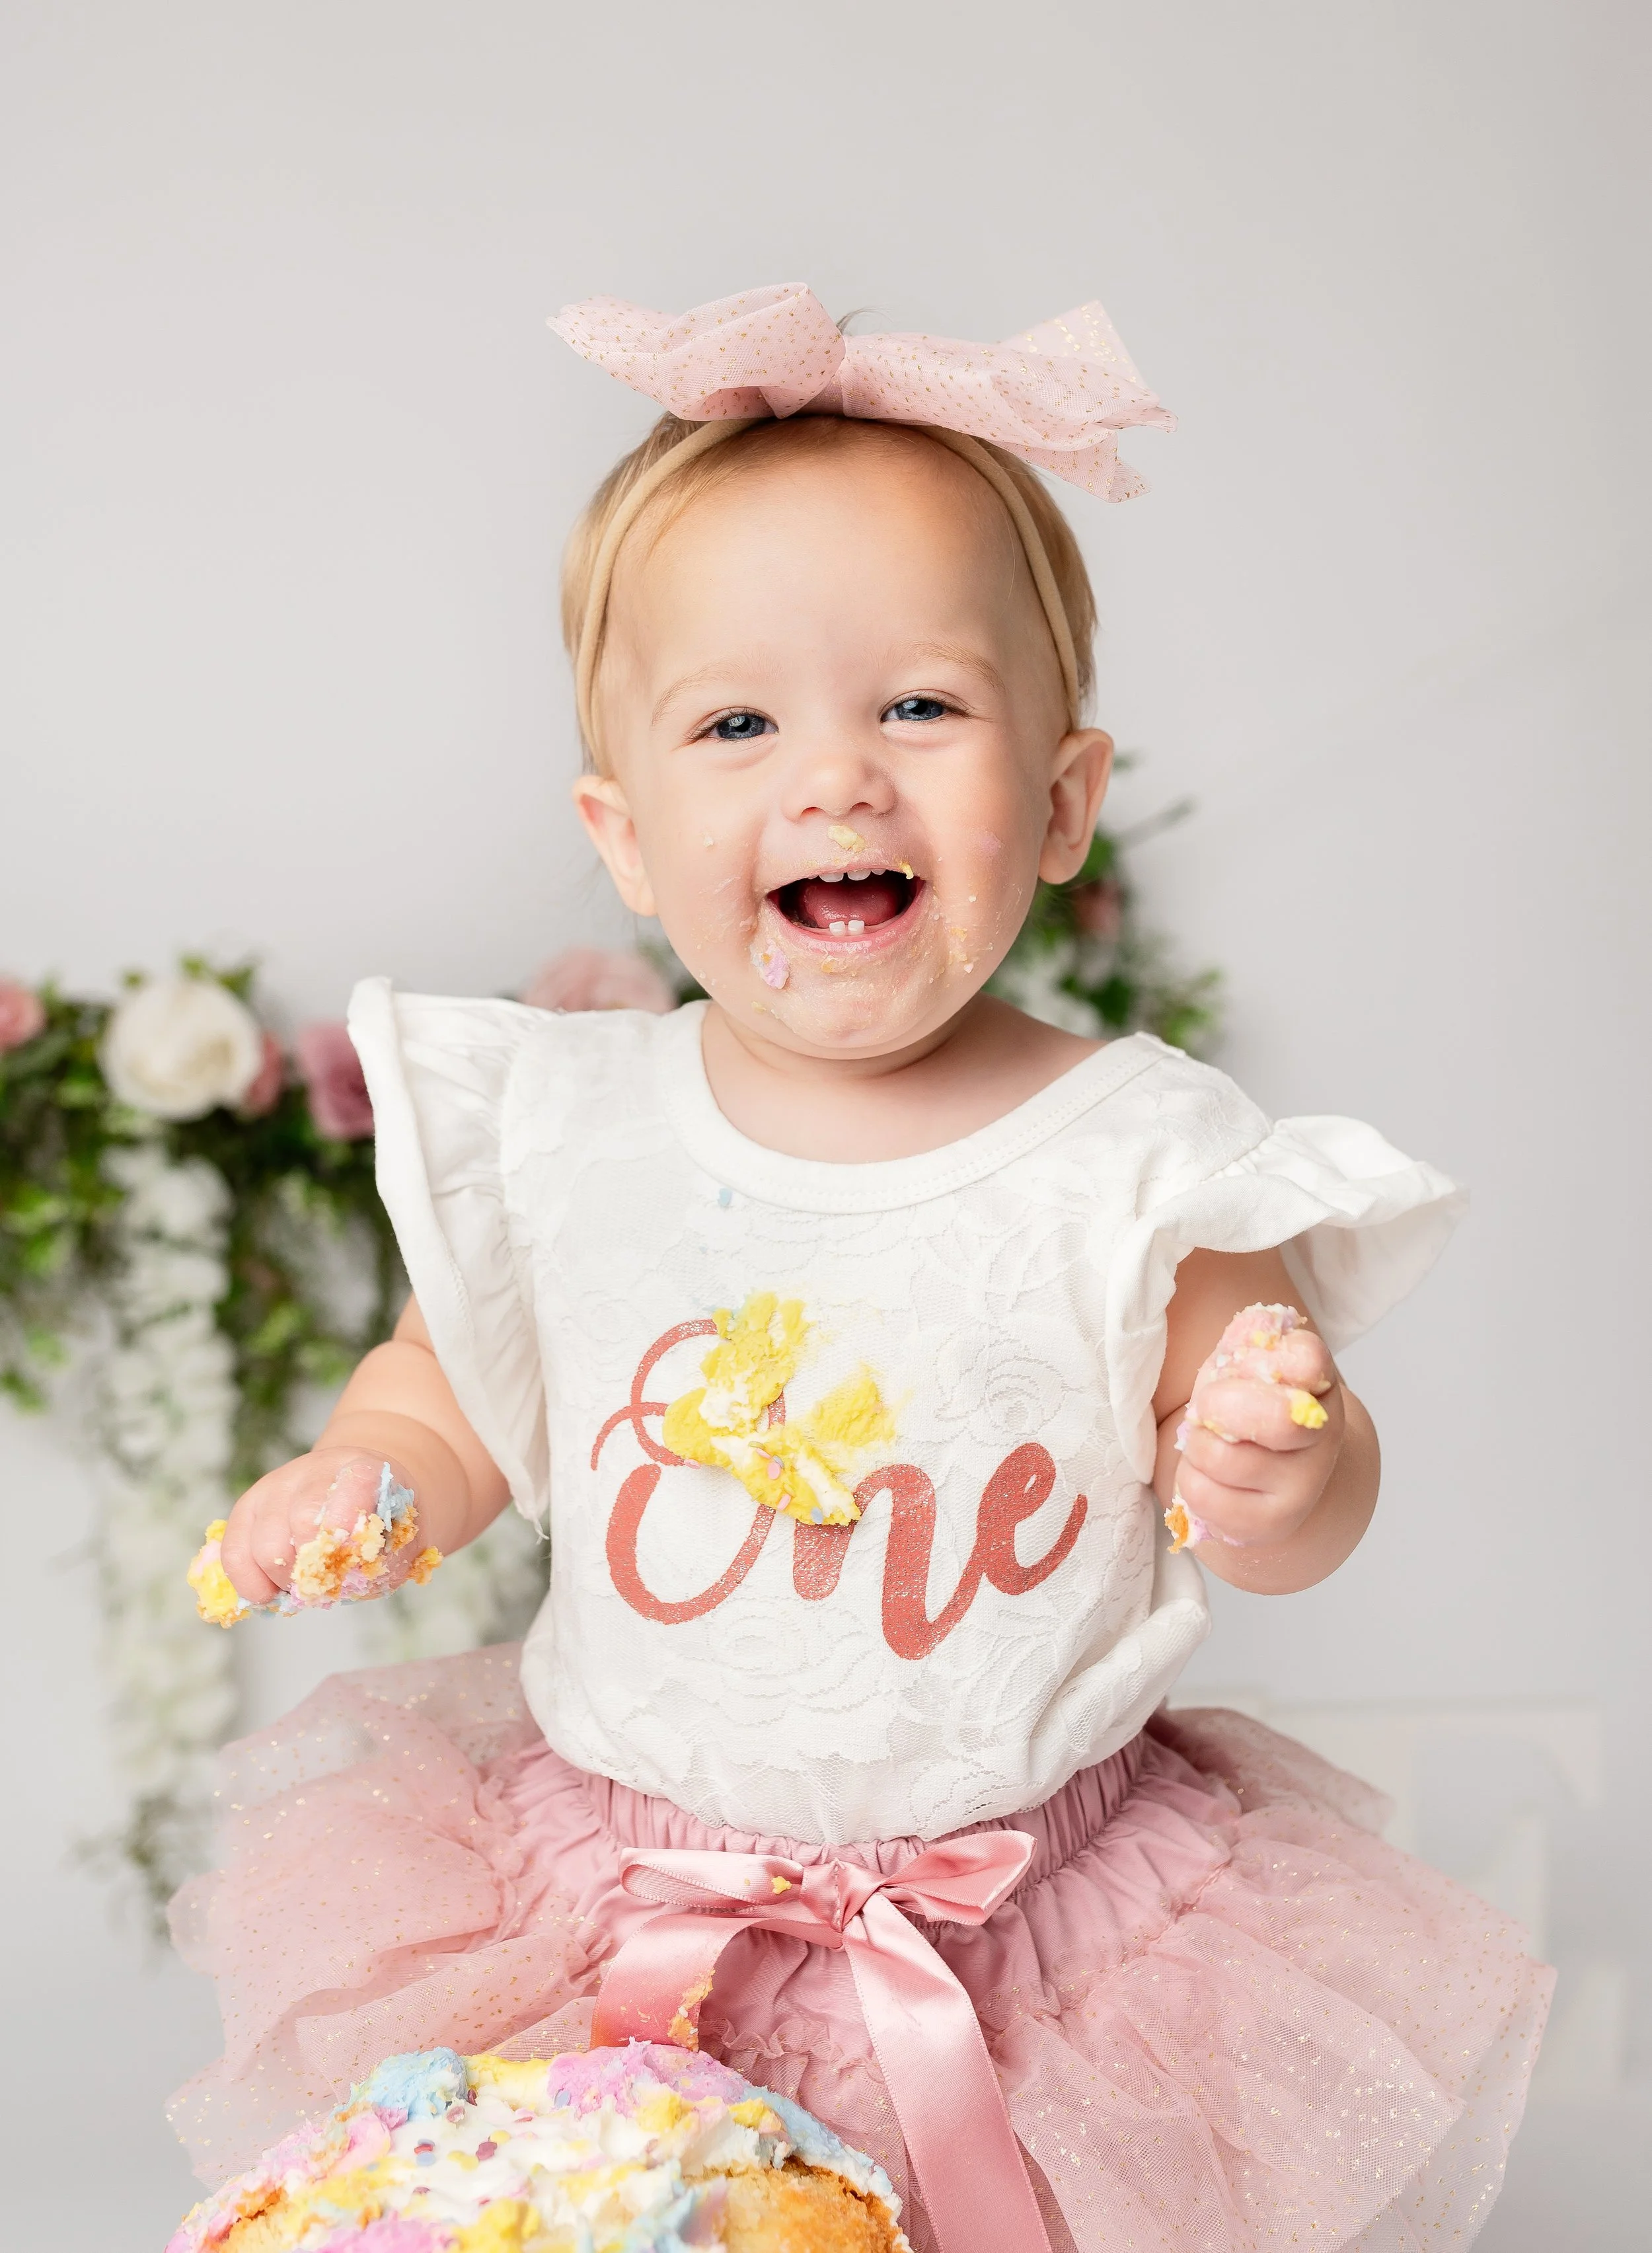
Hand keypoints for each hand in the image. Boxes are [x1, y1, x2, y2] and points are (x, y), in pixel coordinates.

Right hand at [219, 1446, 424, 1606]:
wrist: (355, 1490)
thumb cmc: (381, 1522)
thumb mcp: (403, 1537)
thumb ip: (386, 1559)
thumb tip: (347, 1578)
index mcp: (362, 1469)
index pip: (354, 1484)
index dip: (348, 1525)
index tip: (351, 1558)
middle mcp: (314, 1470)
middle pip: (302, 1521)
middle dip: (314, 1569)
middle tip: (325, 1585)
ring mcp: (275, 1485)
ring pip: (265, 1543)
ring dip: (284, 1580)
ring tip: (302, 1586)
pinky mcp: (247, 1506)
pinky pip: (233, 1551)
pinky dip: (249, 1582)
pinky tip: (269, 1592)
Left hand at [1167, 1304, 1342, 1551]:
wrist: (1269, 1475)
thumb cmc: (1245, 1404)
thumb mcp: (1244, 1363)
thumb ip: (1245, 1343)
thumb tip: (1252, 1329)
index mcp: (1319, 1381)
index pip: (1304, 1360)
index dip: (1258, 1360)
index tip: (1243, 1368)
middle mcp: (1324, 1434)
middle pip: (1273, 1418)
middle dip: (1218, 1406)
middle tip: (1209, 1408)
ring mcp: (1304, 1484)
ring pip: (1221, 1457)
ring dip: (1197, 1445)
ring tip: (1210, 1443)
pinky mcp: (1273, 1523)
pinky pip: (1203, 1495)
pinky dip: (1190, 1480)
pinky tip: (1209, 1476)